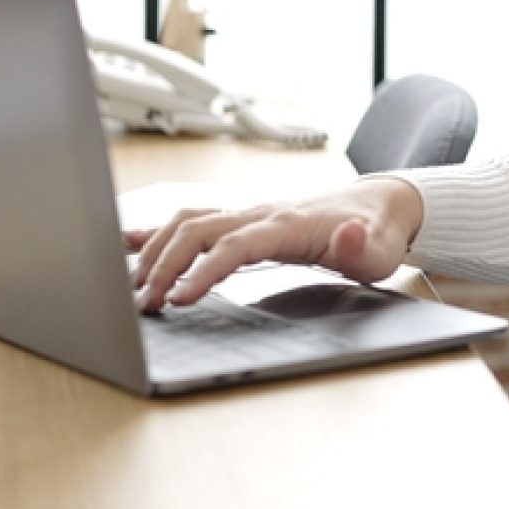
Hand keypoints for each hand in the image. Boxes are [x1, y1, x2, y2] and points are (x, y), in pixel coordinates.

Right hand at [125, 177, 424, 311]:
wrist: (379, 204)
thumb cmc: (375, 233)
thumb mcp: (379, 248)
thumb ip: (360, 246)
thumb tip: (347, 235)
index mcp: (287, 224)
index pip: (234, 245)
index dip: (205, 270)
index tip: (181, 298)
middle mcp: (260, 213)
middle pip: (197, 230)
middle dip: (165, 264)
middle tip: (145, 304)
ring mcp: (248, 214)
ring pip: (188, 222)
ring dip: (157, 249)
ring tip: (135, 285)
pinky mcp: (242, 221)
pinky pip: (193, 220)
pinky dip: (159, 230)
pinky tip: (130, 243)